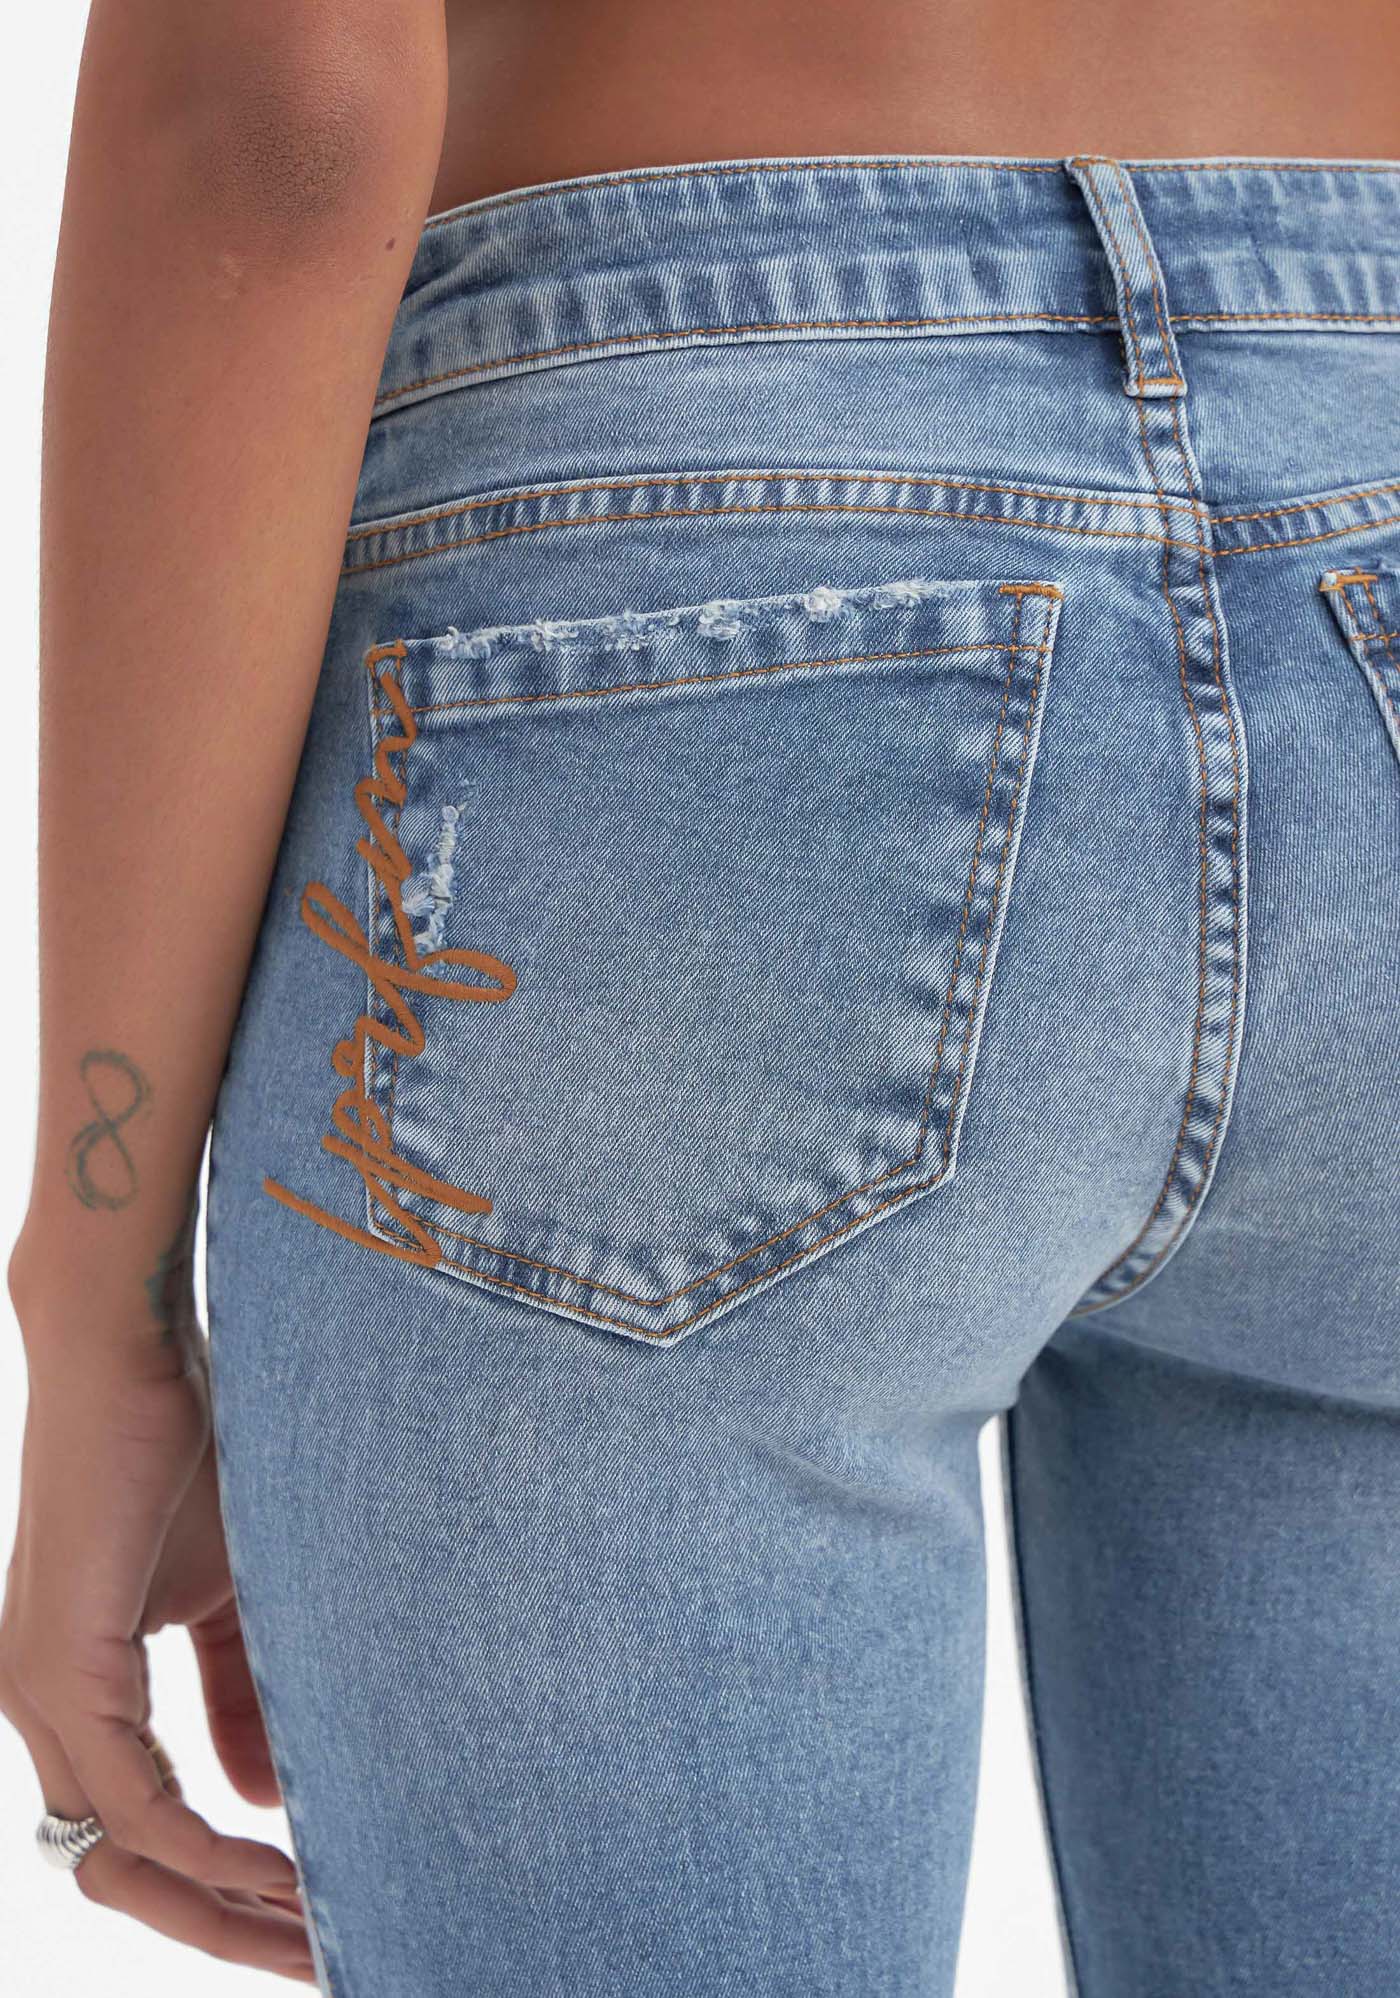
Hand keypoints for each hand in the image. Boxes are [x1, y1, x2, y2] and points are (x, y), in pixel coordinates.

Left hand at [0, 1327, 317, 1982]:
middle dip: (226, 1930)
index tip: (313, 1912)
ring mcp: (39, 1695)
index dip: (224, 1891)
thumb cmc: (183, 1455)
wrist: (129, 1352)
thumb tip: (275, 1800)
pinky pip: (135, 1800)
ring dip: (222, 1906)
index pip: (143, 1832)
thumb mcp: (229, 1598)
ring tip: (313, 1931)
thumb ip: (240, 1698)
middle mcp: (41, 1711)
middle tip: (318, 1960)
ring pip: (124, 1855)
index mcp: (75, 1695)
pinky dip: (206, 1847)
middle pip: (126, 1873)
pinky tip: (275, 1865)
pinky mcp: (59, 1666)